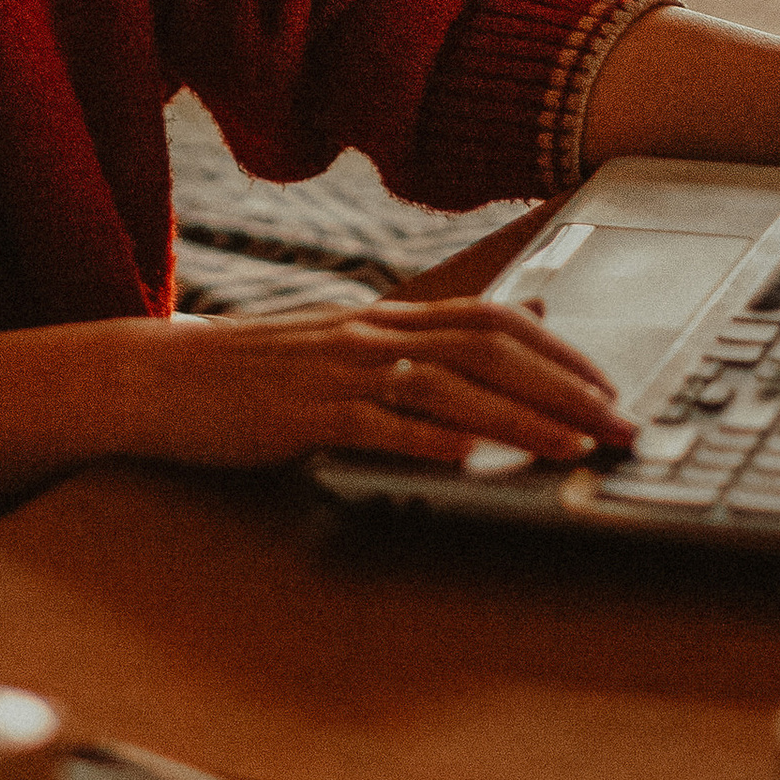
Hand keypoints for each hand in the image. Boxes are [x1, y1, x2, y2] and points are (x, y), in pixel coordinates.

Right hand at [129, 292, 626, 475]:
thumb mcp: (345, 347)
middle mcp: (371, 335)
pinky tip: (467, 460)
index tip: (612, 387)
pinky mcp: (302, 415)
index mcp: (386, 320)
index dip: (561, 350)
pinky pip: (375, 425)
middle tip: (621, 428)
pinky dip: (426, 442)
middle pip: (487, 352)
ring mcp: (337, 372)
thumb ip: (421, 342)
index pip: (493, 320)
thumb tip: (508, 327)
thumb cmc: (255, 374)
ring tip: (570, 450)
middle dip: (565, 390)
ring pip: (445, 388)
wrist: (158, 379)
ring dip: (516, 420)